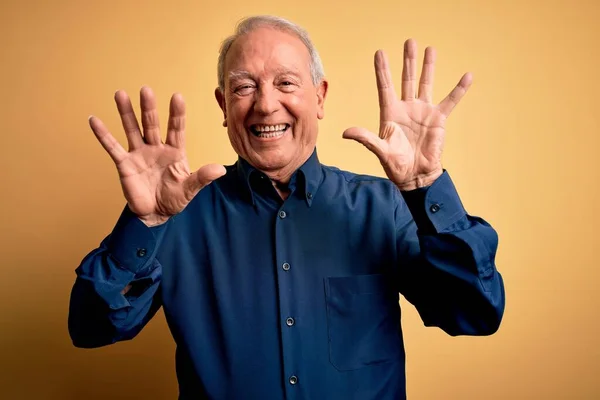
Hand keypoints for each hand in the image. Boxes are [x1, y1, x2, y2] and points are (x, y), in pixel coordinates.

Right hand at [89, 86, 225, 225]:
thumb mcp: (190, 189)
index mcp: (175, 152)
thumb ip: (202, 178)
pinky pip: (112, 147)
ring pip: (132, 129)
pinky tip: (94, 120)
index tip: (177, 96)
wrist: (155, 214)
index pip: (176, 129)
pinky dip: (103, 135)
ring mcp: (139, 154)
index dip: (177, 114)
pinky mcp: (125, 164)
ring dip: (126, 113)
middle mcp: (156, 148)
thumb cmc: (174, 199)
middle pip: (152, 124)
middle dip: (149, 108)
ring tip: (120, 94)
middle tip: (146, 89)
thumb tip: (220, 170)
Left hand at [343, 39, 471, 190]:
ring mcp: (423, 112)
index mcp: (390, 113)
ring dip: (428, 67)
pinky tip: (467, 76)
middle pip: (406, 79)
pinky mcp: (438, 119)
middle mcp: (406, 108)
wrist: (415, 176)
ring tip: (430, 49)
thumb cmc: (395, 165)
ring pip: (426, 84)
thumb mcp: (380, 150)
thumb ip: (365, 138)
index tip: (380, 53)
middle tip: (409, 41)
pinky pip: (450, 101)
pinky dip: (459, 89)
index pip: (385, 87)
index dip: (382, 70)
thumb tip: (346, 132)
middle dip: (408, 61)